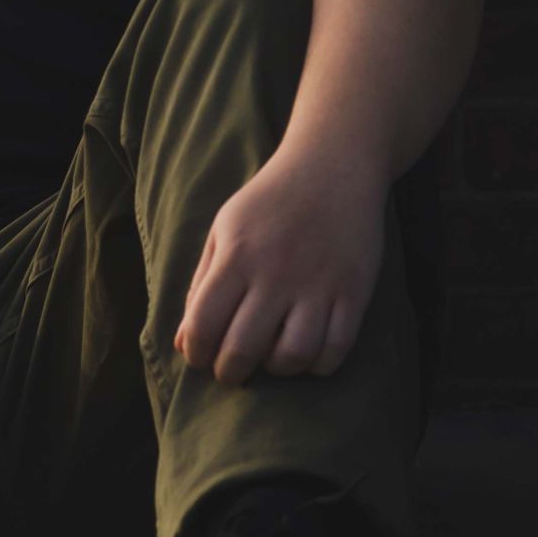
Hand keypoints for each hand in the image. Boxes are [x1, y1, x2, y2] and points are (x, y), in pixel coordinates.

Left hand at [173, 154, 386, 384]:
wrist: (334, 164)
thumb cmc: (270, 200)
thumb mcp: (224, 229)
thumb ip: (201, 285)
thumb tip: (183, 344)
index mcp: (236, 256)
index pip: (203, 324)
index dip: (196, 352)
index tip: (200, 358)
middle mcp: (275, 273)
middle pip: (243, 348)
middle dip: (230, 372)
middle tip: (231, 371)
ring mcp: (318, 284)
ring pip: (293, 356)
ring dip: (277, 369)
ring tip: (272, 358)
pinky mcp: (353, 290)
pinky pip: (336, 348)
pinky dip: (319, 364)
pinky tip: (308, 353)